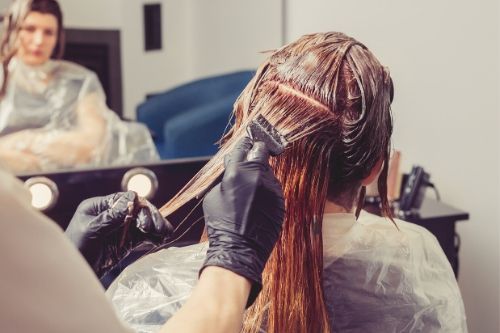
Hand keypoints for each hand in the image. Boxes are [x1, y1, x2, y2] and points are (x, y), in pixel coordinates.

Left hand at [65, 191, 171, 270]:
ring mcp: (120, 228)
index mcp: (100, 206)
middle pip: (137, 210)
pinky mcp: (126, 241)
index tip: (146, 217)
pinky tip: (161, 239)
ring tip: (166, 233)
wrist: (74, 274)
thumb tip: (131, 200)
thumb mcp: (92, 230)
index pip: (124, 199)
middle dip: (149, 217)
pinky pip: (143, 235)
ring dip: (156, 226)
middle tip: (157, 228)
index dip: (138, 205)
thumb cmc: (76, 249)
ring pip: (143, 222)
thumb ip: (111, 216)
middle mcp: (112, 214)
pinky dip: (153, 236)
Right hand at [201, 137, 284, 306]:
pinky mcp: (280, 201)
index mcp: (237, 172)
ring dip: (261, 175)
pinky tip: (258, 204)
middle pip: (262, 152)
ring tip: (251, 192)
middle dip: (257, 152)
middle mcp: (257, 176)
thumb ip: (225, 175)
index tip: (245, 143)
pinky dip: (267, 191)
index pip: (244, 146)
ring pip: (269, 172)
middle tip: (253, 156)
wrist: (239, 248)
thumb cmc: (221, 223)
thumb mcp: (213, 195)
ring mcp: (272, 189)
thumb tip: (232, 164)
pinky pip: (274, 189)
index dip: (244, 144)